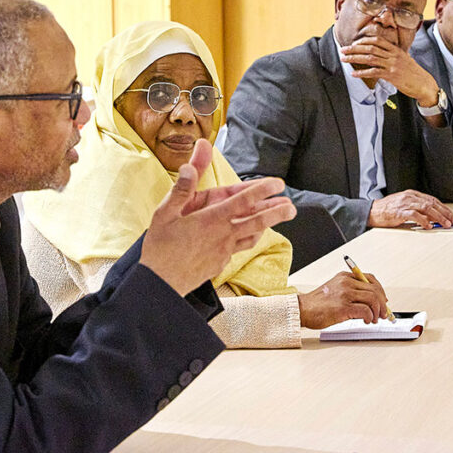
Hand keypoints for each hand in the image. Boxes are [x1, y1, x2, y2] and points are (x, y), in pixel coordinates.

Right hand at [141, 140, 296, 294]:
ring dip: (266, 226)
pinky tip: (249, 236)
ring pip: (252, 236)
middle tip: (292, 207)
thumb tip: (188, 167)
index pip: (242, 201)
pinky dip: (248, 239)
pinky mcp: (220, 263)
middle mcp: (222, 235)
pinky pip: (239, 248)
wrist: (159, 284)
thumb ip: (181, 189)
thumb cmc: (159, 248)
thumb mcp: (164, 213)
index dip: (262, 190)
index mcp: (211, 219)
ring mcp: (223, 251)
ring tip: (276, 218)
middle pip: (257, 221)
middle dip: (277, 212)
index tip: (277, 184)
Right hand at [298, 271, 387, 328]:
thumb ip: (351, 291)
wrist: (302, 310)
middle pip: (374, 289)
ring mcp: (344, 294)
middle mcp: (346, 283)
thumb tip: (371, 303)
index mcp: (345, 277)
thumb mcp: (335, 289)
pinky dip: (370, 317)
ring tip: (374, 319)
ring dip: (377, 311)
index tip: (383, 300)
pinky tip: (367, 320)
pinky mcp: (343, 307)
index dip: (380, 290)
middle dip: (382, 303)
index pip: (371, 279)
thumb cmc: (317, 303)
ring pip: (372, 299)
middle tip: (383, 313)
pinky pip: (365, 311)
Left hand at [340, 35, 439, 106]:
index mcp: (396, 49)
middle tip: (343, 49)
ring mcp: (393, 65)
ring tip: (344, 59)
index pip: (377, 40)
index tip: (353, 43)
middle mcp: (394, 55)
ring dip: (354, 58)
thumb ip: (393, 55)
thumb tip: (381, 53)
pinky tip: (354, 74)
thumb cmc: (413, 73)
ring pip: (370, 58)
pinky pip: (374, 72)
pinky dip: (362, 73)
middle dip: (354, 48)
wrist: (424, 84)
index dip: (363, 41)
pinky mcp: (392, 75)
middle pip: (370, 48)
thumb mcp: (404, 59)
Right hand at [368, 189, 452, 228]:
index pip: (433, 200)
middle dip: (445, 213)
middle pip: (432, 203)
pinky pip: (415, 215)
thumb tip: (433, 218)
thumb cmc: (387, 210)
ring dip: (438, 217)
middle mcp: (410, 197)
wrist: (372, 211)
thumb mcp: (404, 206)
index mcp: (412, 194)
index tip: (452, 216)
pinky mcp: (399, 211)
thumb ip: (418, 209)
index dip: (444, 208)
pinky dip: (424, 221)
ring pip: (427, 208)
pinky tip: (429, 226)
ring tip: (445, 224)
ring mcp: (405, 203)